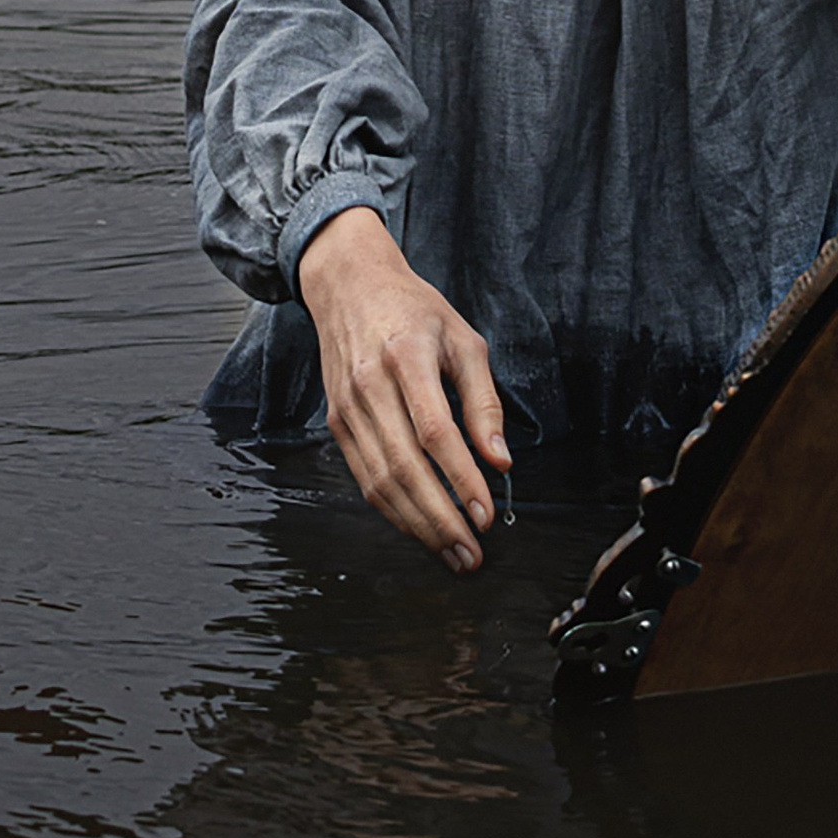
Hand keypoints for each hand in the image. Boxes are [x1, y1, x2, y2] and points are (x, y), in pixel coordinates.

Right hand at [295, 206, 508, 572]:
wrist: (349, 285)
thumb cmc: (414, 310)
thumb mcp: (463, 339)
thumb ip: (484, 401)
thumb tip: (500, 461)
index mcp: (406, 355)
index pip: (434, 431)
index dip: (460, 478)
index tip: (486, 514)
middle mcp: (370, 385)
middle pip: (404, 467)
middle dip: (441, 519)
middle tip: (472, 553)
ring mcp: (348, 407)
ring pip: (380, 481)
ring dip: (418, 525)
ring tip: (452, 552)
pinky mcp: (338, 422)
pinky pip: (364, 477)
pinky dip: (393, 510)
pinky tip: (421, 527)